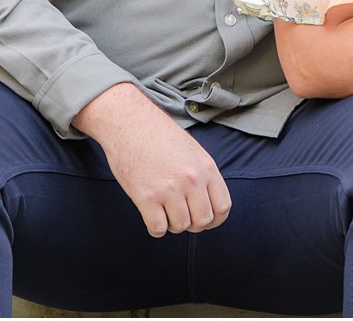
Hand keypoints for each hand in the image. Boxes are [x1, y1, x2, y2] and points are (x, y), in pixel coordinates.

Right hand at [72, 83, 231, 237]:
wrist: (130, 122)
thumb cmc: (159, 135)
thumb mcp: (193, 151)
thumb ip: (203, 176)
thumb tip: (207, 203)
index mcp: (206, 167)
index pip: (223, 207)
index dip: (215, 219)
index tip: (205, 220)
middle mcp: (191, 180)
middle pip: (203, 221)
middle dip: (193, 224)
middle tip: (182, 216)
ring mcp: (169, 189)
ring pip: (180, 226)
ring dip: (172, 224)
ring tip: (164, 211)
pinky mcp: (146, 197)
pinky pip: (157, 228)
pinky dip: (156, 228)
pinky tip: (152, 215)